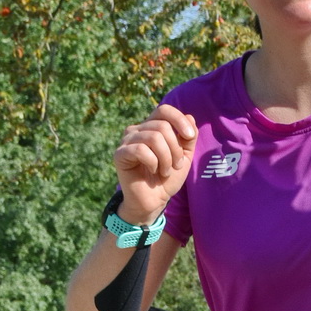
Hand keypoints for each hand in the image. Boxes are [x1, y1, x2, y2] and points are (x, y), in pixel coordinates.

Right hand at [112, 104, 196, 224]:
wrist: (154, 200)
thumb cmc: (167, 177)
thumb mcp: (184, 156)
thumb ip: (188, 138)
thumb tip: (190, 117)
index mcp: (151, 127)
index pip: (164, 110)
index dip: (179, 119)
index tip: (190, 137)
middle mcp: (137, 130)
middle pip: (162, 126)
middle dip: (175, 148)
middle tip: (176, 165)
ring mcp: (127, 141)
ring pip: (153, 138)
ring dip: (166, 158)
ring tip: (165, 171)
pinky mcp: (120, 154)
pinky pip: (140, 150)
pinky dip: (153, 162)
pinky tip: (153, 170)